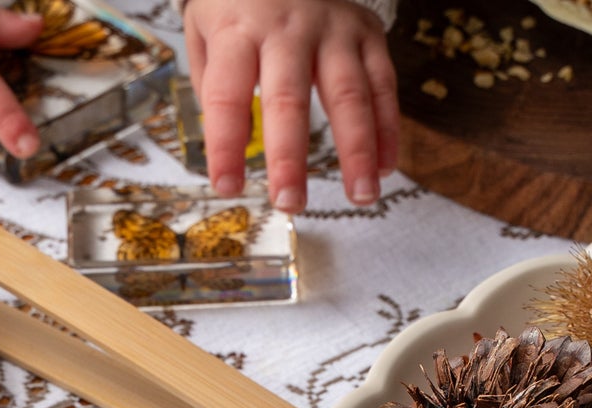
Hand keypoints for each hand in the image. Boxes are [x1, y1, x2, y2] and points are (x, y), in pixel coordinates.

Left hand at [183, 0, 397, 211]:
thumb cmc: (238, 5)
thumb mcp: (204, 32)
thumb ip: (213, 87)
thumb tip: (232, 146)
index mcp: (238, 30)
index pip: (227, 94)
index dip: (226, 144)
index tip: (227, 187)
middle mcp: (288, 27)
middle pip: (289, 98)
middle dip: (289, 157)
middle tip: (290, 203)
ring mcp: (333, 27)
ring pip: (349, 93)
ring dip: (357, 151)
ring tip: (362, 197)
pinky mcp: (367, 30)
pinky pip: (382, 82)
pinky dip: (387, 128)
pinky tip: (385, 167)